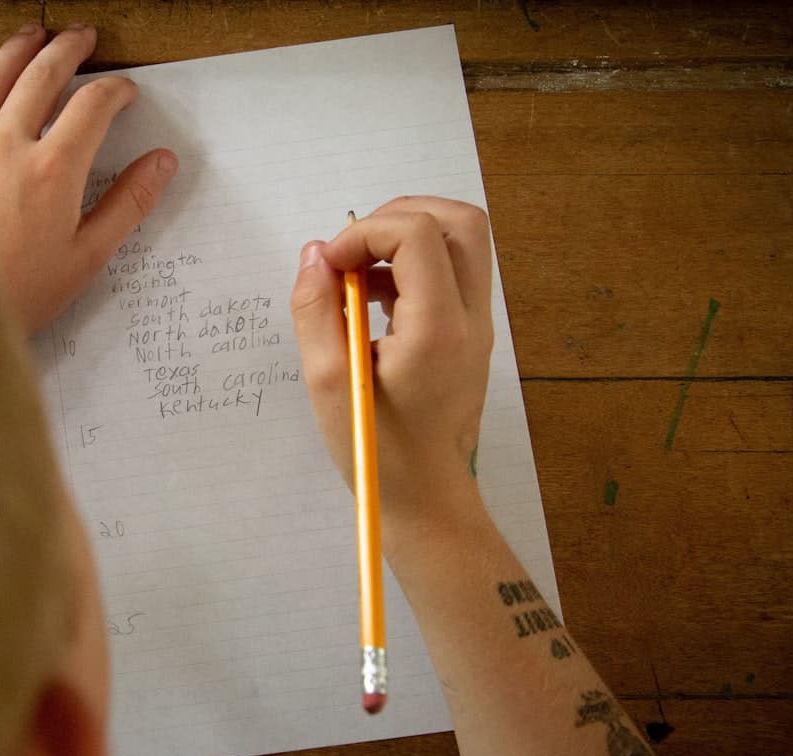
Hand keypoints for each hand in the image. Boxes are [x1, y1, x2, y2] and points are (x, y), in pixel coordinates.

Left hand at [0, 24, 177, 334]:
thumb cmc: (16, 295)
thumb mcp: (86, 258)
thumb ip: (127, 205)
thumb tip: (162, 163)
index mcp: (53, 170)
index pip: (93, 106)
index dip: (115, 91)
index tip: (124, 92)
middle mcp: (4, 146)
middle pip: (41, 77)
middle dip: (67, 50)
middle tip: (82, 37)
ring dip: (14, 51)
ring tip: (31, 35)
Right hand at [289, 197, 495, 527]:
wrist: (428, 501)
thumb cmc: (377, 453)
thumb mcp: (328, 383)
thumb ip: (316, 311)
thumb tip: (315, 254)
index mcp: (438, 329)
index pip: (416, 234)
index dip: (364, 233)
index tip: (329, 267)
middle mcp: (470, 318)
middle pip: (458, 221)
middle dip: (398, 217)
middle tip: (353, 252)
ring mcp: (478, 326)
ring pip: (461, 242)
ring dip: (406, 240)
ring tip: (357, 280)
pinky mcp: (471, 336)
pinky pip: (452, 274)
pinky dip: (413, 267)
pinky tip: (371, 302)